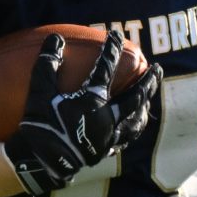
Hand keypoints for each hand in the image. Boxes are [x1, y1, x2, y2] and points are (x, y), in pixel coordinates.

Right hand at [3, 33, 158, 196]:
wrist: (40, 163)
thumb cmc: (39, 125)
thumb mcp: (39, 92)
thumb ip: (47, 64)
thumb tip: (55, 39)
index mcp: (92, 100)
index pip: (106, 68)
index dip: (111, 49)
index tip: (116, 34)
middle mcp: (106, 118)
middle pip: (135, 96)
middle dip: (148, 81)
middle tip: (158, 68)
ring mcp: (108, 137)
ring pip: (135, 121)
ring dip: (144, 107)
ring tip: (148, 100)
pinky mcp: (104, 152)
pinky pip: (125, 140)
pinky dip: (131, 131)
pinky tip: (130, 127)